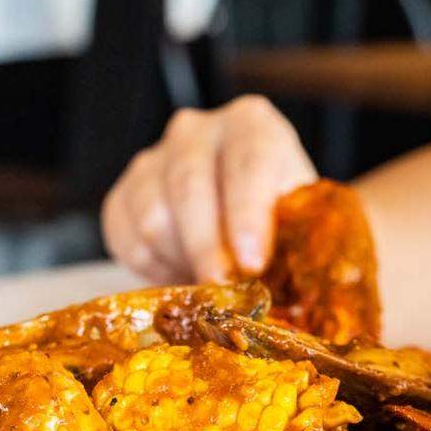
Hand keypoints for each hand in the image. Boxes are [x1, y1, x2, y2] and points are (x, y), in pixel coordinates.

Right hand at [100, 96, 316, 283]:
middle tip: (224, 293)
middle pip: (189, 186)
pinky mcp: (123, 194)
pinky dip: (152, 267)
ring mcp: (154, 158)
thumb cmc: (289, 226)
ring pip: (152, 215)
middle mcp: (198, 130)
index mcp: (253, 125)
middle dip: (208, 248)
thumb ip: (300, 249)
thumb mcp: (306, 228)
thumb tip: (302, 305)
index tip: (252, 262)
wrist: (258, 224)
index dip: (247, 214)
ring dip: (181, 260)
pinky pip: (124, 236)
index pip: (249, 160)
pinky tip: (182, 273)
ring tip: (211, 285)